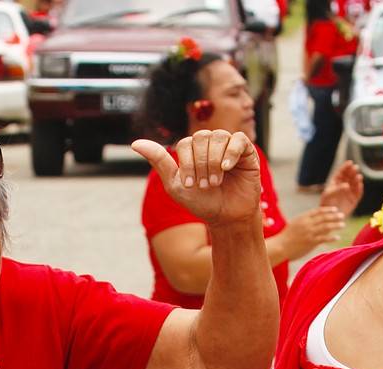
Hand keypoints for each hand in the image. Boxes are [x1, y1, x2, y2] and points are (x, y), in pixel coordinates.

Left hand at [132, 130, 261, 227]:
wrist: (227, 218)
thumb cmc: (203, 203)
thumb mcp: (176, 185)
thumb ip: (159, 162)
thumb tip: (135, 143)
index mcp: (193, 149)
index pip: (186, 143)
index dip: (187, 164)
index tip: (191, 185)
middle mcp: (210, 143)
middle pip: (201, 138)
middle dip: (201, 165)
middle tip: (206, 186)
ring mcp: (228, 146)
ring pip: (218, 137)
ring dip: (214, 162)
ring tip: (216, 182)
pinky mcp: (247, 151)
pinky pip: (238, 140)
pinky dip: (231, 152)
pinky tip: (228, 167)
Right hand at [282, 205, 345, 259]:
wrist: (280, 246)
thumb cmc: (285, 237)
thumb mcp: (294, 225)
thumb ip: (304, 222)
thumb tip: (312, 221)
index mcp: (303, 217)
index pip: (318, 211)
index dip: (327, 210)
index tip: (335, 209)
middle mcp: (307, 223)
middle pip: (324, 217)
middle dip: (334, 216)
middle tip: (342, 216)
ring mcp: (309, 232)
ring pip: (326, 226)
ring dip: (335, 225)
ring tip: (342, 224)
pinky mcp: (311, 242)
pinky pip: (324, 238)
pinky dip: (331, 237)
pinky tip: (337, 237)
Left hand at [320, 159, 363, 216]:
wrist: (329, 217)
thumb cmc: (326, 204)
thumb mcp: (328, 195)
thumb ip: (337, 189)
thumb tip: (347, 185)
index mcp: (336, 182)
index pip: (341, 173)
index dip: (346, 167)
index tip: (350, 163)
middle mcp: (343, 186)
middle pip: (349, 176)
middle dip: (352, 171)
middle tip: (356, 168)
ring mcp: (349, 192)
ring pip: (354, 183)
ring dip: (357, 179)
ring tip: (358, 176)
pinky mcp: (353, 200)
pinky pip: (358, 193)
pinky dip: (359, 189)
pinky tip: (360, 185)